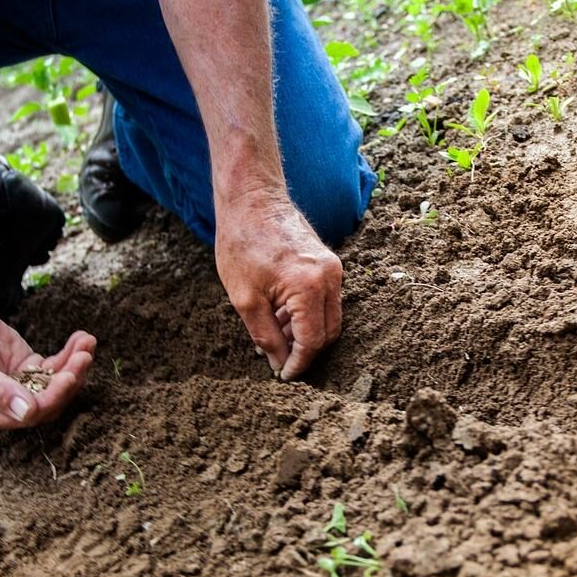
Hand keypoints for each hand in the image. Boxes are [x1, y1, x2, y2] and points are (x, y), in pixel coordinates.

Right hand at [0, 302, 95, 429]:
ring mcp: (21, 386)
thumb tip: (26, 413)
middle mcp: (7, 406)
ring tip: (88, 343)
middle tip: (84, 357)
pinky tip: (82, 338)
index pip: (28, 416)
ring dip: (75, 365)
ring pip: (56, 383)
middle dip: (69, 380)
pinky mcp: (30, 368)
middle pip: (49, 401)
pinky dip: (70, 353)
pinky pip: (55, 365)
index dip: (51, 398)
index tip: (68, 376)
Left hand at [215, 194, 342, 380]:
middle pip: (328, 333)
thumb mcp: (245, 299)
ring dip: (305, 334)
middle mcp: (330, 277)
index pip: (312, 341)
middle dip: (305, 352)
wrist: (252, 199)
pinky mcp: (329, 263)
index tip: (284, 377)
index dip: (298, 364)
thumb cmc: (242, 243)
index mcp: (309, 286)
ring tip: (273, 335)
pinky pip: (325, 301)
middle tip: (279, 361)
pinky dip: (307, 315)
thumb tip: (279, 364)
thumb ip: (265, 336)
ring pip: (329, 318)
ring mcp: (333, 269)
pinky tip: (280, 316)